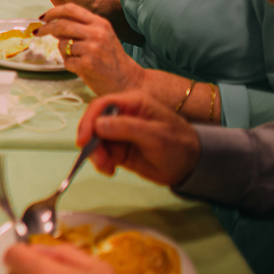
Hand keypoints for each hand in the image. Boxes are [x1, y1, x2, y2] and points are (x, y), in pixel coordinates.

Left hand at [37, 4, 144, 94]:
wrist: (128, 81)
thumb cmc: (111, 59)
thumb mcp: (101, 37)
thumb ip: (80, 29)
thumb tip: (54, 26)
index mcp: (100, 23)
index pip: (71, 9)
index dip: (53, 12)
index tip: (43, 17)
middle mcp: (97, 33)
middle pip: (62, 25)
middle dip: (46, 29)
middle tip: (37, 33)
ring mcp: (92, 49)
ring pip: (62, 45)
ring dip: (63, 52)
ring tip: (77, 58)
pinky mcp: (87, 64)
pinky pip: (66, 61)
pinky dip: (70, 65)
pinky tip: (82, 68)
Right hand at [77, 91, 201, 184]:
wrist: (190, 166)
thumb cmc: (178, 144)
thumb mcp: (155, 135)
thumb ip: (127, 128)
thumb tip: (97, 125)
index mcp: (132, 103)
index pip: (101, 105)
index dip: (89, 120)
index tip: (83, 140)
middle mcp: (121, 115)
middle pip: (93, 123)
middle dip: (91, 142)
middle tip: (99, 160)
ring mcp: (118, 132)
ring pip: (95, 140)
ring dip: (96, 154)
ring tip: (107, 168)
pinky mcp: (117, 148)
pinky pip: (101, 153)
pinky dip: (101, 162)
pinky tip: (110, 170)